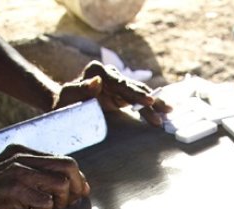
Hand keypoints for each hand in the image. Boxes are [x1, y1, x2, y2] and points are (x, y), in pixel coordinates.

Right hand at [0, 145, 89, 208]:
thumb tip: (73, 185)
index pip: (65, 160)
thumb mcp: (11, 176)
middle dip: (76, 189)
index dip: (77, 180)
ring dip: (60, 203)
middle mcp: (22, 157)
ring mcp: (17, 172)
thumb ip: (36, 176)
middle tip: (66, 205)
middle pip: (69, 166)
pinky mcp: (13, 189)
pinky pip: (45, 202)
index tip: (76, 196)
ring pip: (61, 184)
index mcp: (23, 152)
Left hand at [55, 61, 170, 126]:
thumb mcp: (68, 97)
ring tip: (169, 112)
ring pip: (140, 93)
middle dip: (150, 100)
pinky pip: (140, 100)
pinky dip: (151, 106)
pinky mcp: (123, 95)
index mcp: (97, 70)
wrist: (65, 106)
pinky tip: (164, 111)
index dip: (135, 93)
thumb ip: (81, 89)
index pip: (120, 82)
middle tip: (164, 111)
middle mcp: (110, 74)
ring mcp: (118, 84)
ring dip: (155, 103)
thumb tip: (98, 81)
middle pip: (133, 87)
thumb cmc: (63, 103)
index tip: (148, 101)